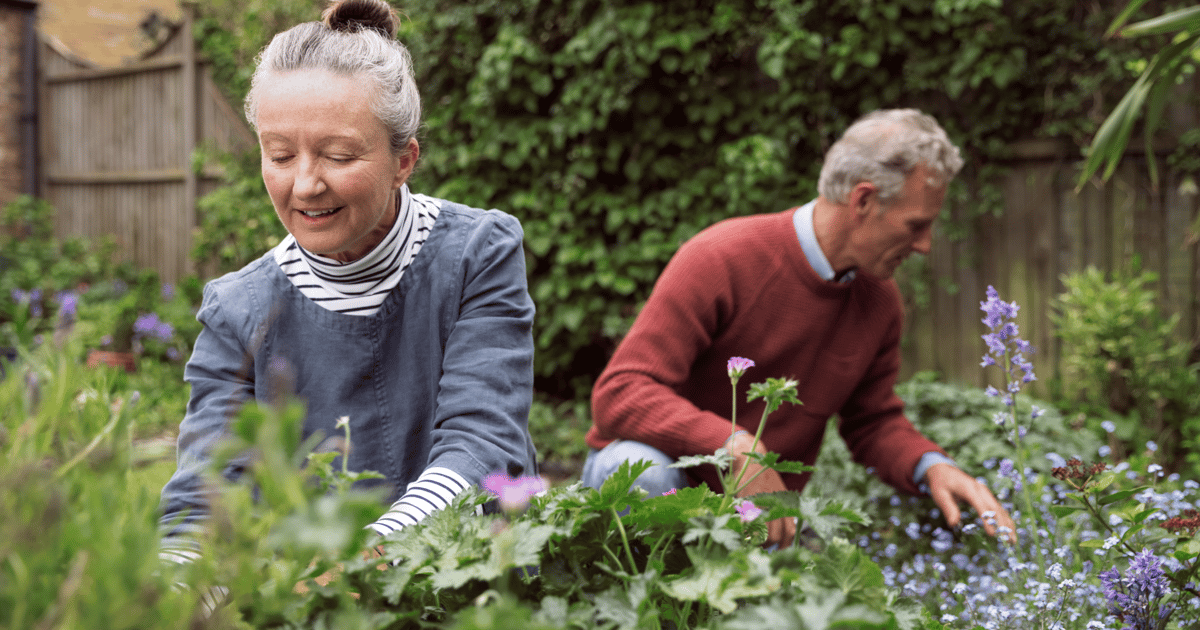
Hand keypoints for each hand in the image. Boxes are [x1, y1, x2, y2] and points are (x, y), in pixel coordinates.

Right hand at [727, 432, 794, 547]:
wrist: (750, 460)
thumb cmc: (764, 479)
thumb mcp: (778, 493)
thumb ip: (781, 511)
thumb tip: (782, 536)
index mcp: (787, 503)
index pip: (790, 532)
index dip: (784, 546)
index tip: (778, 551)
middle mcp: (778, 504)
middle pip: (777, 535)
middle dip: (768, 545)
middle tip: (761, 545)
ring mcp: (763, 503)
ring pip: (762, 532)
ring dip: (756, 540)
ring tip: (750, 539)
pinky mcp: (748, 500)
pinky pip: (748, 522)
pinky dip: (744, 530)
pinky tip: (742, 530)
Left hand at [924, 463, 1015, 542]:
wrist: (944, 470)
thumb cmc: (941, 483)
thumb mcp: (940, 495)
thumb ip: (948, 508)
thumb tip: (953, 524)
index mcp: (969, 489)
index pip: (981, 506)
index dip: (987, 520)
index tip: (992, 534)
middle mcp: (981, 490)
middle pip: (995, 508)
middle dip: (1003, 525)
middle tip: (1009, 541)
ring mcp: (986, 493)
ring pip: (1000, 509)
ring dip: (1007, 524)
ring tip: (1013, 540)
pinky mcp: (987, 497)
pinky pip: (998, 509)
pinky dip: (1005, 520)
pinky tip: (1009, 531)